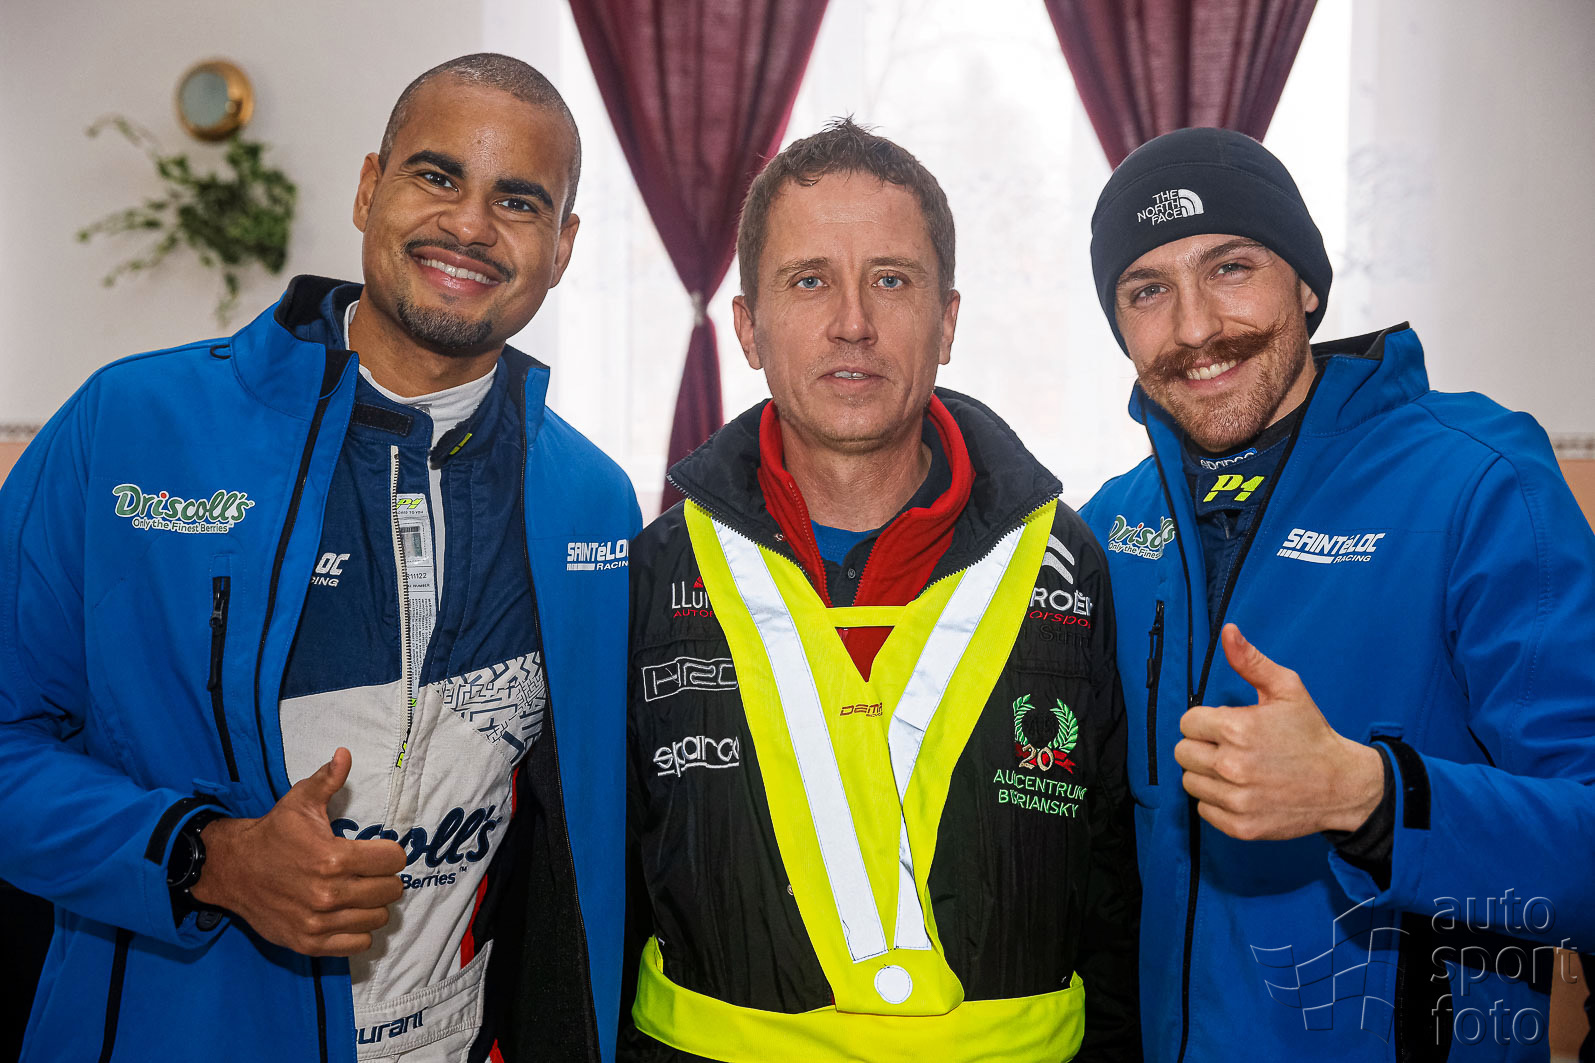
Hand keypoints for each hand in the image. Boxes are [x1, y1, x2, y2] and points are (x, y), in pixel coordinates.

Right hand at [191, 748, 405, 955]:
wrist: (233, 869)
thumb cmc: (273, 833)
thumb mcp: (299, 801)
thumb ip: (328, 779)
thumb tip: (345, 754)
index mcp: (333, 858)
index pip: (394, 861)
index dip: (390, 853)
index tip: (379, 851)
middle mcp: (329, 894)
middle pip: (390, 891)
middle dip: (384, 878)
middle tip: (369, 871)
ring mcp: (319, 922)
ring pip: (377, 918)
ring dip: (373, 905)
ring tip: (358, 891)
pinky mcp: (309, 943)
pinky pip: (358, 945)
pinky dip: (358, 931)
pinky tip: (347, 914)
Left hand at [1173, 624, 1383, 840]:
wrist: (1343, 785)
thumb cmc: (1312, 734)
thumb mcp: (1287, 689)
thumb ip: (1251, 661)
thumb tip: (1228, 631)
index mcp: (1238, 729)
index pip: (1187, 722)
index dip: (1205, 721)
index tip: (1226, 725)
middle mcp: (1232, 766)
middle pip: (1182, 752)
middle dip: (1201, 746)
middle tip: (1229, 747)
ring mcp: (1236, 800)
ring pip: (1190, 781)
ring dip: (1206, 774)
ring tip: (1235, 768)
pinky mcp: (1241, 826)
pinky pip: (1203, 810)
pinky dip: (1216, 801)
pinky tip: (1241, 790)